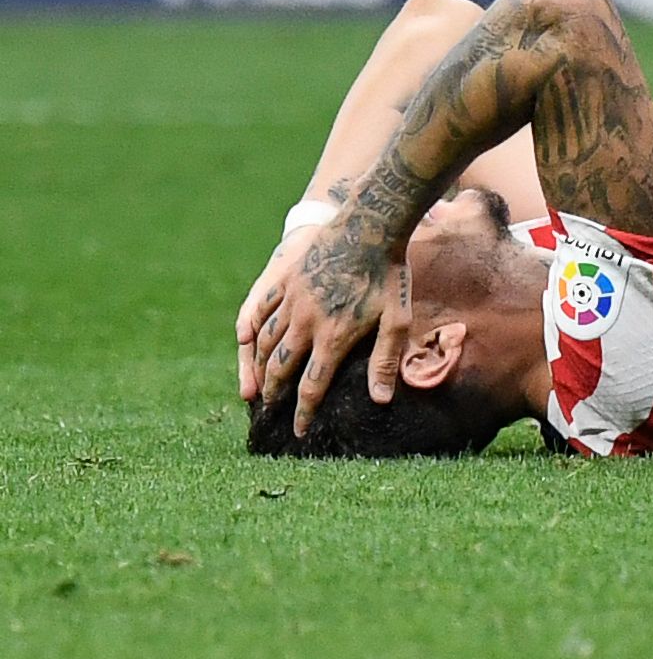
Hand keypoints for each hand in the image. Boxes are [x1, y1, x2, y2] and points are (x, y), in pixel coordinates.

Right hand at [251, 215, 409, 437]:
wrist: (369, 227)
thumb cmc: (389, 276)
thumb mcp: (397, 321)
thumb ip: (385, 361)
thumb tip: (380, 400)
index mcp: (333, 338)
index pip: (312, 386)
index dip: (304, 413)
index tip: (299, 432)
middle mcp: (305, 323)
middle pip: (281, 368)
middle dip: (274, 393)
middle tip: (269, 411)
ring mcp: (291, 300)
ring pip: (266, 342)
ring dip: (259, 366)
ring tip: (258, 384)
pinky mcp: (283, 281)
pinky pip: (260, 310)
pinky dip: (252, 329)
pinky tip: (249, 341)